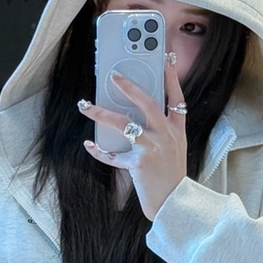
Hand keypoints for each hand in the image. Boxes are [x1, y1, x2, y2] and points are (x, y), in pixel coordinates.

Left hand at [78, 52, 187, 219]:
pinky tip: (89, 144)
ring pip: (123, 125)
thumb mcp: (174, 149)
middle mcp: (166, 135)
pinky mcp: (138, 164)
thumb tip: (137, 117)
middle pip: (148, 104)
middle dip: (130, 87)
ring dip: (101, 114)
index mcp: (177, 130)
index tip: (166, 58)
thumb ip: (161, 131)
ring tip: (86, 106)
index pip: (176, 97)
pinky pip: (113, 155)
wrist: (175, 203)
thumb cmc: (171, 176)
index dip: (171, 77)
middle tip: (114, 76)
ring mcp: (152, 148)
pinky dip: (99, 151)